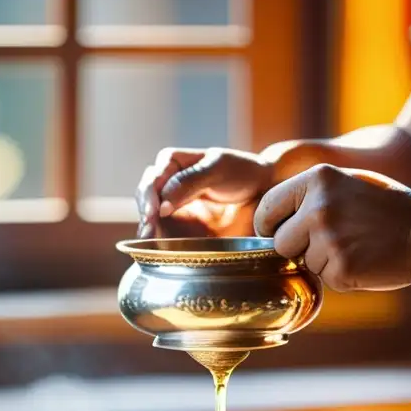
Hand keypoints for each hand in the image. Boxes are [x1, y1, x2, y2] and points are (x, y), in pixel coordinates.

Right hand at [135, 147, 272, 238]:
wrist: (264, 190)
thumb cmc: (242, 172)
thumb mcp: (217, 169)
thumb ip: (189, 183)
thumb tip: (161, 205)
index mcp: (173, 162)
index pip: (153, 178)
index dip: (150, 195)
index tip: (155, 213)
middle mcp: (168, 183)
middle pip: (146, 198)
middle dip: (146, 214)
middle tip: (149, 232)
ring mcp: (174, 205)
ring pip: (151, 217)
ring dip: (149, 229)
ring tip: (150, 242)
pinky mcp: (183, 225)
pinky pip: (165, 233)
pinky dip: (161, 240)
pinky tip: (159, 247)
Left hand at [253, 165, 410, 290]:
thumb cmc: (387, 206)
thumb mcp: (346, 182)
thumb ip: (309, 195)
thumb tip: (269, 218)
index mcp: (316, 179)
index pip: (267, 208)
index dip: (270, 226)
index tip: (281, 232)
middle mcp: (317, 208)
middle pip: (280, 242)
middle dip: (297, 247)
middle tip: (331, 241)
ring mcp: (329, 240)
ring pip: (303, 263)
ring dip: (323, 262)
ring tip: (355, 246)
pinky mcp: (341, 269)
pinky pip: (325, 279)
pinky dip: (341, 275)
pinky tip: (364, 260)